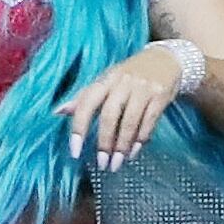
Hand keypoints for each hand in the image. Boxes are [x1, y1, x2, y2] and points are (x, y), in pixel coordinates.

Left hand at [52, 44, 182, 171]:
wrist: (165, 59)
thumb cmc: (129, 74)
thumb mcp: (106, 80)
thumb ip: (84, 97)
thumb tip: (58, 111)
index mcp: (104, 79)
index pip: (87, 103)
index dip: (79, 127)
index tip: (75, 151)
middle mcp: (122, 82)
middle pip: (109, 115)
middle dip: (104, 142)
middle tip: (101, 163)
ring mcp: (142, 88)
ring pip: (130, 121)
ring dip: (122, 145)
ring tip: (117, 163)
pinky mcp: (160, 96)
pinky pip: (149, 121)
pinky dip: (141, 139)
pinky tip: (134, 152)